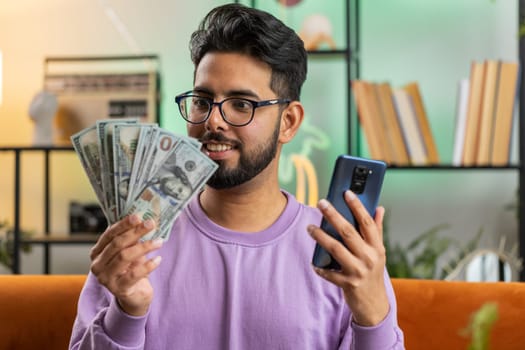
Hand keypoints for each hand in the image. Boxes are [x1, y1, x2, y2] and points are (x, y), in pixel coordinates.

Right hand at [90, 214, 162, 315]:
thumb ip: (131, 238)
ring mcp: (106, 278)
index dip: (123, 224)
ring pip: (124, 257)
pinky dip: (148, 265)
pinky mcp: (119, 289)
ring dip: (144, 247)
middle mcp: (97, 265)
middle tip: (151, 224)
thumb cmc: (131, 269)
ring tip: (159, 242)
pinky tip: (158, 259)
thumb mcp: (129, 252)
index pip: (109, 235)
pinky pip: (134, 274)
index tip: (138, 216)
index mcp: (97, 252)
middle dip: (135, 232)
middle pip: (117, 244)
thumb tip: (143, 220)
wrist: (135, 295)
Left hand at [308, 190, 388, 325]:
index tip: (346, 192)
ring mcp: (359, 271)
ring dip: (321, 237)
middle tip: (321, 203)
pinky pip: (329, 273)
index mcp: (377, 247)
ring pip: (336, 249)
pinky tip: (313, 262)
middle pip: (349, 232)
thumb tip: (379, 208)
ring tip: (309, 228)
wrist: (374, 304)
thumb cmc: (373, 272)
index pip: (367, 222)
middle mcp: (369, 257)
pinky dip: (320, 267)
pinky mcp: (348, 284)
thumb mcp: (378, 252)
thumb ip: (377, 230)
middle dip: (333, 216)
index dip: (357, 206)